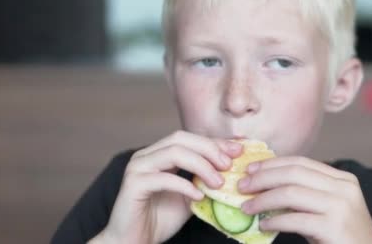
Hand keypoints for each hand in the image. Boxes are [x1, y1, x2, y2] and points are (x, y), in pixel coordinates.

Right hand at [89, 131, 242, 243]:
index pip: (189, 138)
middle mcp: (146, 155)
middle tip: (229, 165)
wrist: (133, 242)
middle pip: (181, 138)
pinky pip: (163, 179)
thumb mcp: (189, 196)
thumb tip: (231, 171)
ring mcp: (137, 168)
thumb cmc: (159, 219)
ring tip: (218, 182)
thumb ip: (203, 181)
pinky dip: (185, 185)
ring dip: (201, 165)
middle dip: (209, 149)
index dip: (215, 142)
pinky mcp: (133, 185)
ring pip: (174, 152)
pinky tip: (199, 196)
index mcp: (158, 154)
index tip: (239, 149)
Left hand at [238, 156, 371, 243]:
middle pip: (294, 173)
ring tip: (247, 208)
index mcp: (343, 179)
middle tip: (242, 186)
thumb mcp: (331, 209)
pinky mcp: (333, 227)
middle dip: (263, 177)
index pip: (302, 162)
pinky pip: (294, 219)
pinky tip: (263, 226)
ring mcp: (340, 207)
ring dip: (263, 199)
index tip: (250, 169)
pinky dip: (274, 221)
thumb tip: (268, 184)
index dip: (273, 163)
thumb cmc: (345, 239)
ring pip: (291, 193)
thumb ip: (308, 194)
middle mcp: (344, 188)